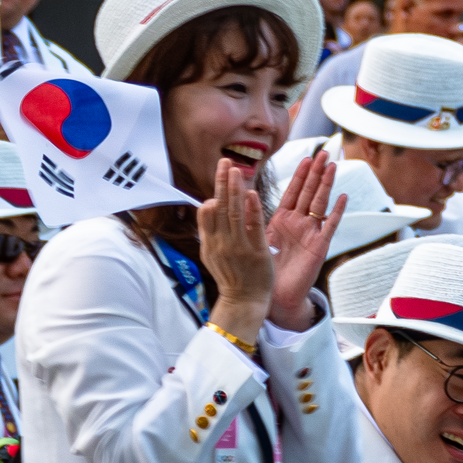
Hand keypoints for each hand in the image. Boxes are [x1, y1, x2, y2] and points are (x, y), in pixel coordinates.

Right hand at [197, 160, 275, 343]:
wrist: (243, 302)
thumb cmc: (231, 276)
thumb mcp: (212, 253)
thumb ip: (210, 230)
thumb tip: (206, 204)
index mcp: (210, 242)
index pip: (208, 210)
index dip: (214, 189)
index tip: (220, 171)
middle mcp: (221, 243)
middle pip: (220, 207)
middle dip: (223, 182)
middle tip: (226, 161)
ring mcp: (238, 247)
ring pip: (234, 213)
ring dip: (235, 190)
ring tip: (237, 171)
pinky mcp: (256, 253)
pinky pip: (253, 228)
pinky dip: (252, 210)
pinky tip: (252, 194)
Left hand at [263, 148, 344, 332]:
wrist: (274, 296)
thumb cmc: (264, 270)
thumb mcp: (256, 238)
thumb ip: (252, 219)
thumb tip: (242, 196)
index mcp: (283, 221)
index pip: (293, 192)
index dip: (300, 175)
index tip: (306, 158)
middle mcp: (299, 224)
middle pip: (309, 193)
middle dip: (316, 173)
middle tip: (325, 153)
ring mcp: (310, 234)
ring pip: (320, 203)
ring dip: (326, 185)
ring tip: (333, 166)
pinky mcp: (318, 247)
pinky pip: (330, 226)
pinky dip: (336, 212)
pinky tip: (343, 197)